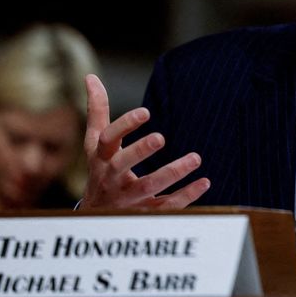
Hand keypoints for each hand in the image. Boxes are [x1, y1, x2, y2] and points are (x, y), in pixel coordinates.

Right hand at [80, 74, 209, 209]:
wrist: (96, 219)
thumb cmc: (100, 171)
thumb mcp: (95, 143)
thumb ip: (97, 112)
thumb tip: (90, 77)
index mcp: (101, 158)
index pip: (107, 140)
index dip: (124, 125)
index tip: (146, 112)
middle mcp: (112, 179)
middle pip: (121, 165)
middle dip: (140, 151)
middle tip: (161, 137)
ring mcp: (128, 199)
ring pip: (148, 187)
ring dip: (172, 173)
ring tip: (196, 158)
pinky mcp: (145, 214)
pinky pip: (166, 207)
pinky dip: (186, 196)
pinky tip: (205, 182)